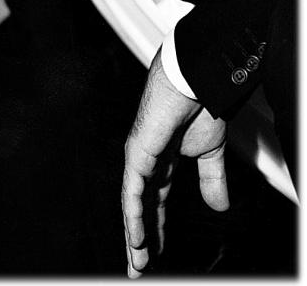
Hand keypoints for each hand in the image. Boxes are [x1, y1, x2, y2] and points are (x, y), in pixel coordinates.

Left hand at [122, 49, 228, 277]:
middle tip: (138, 267)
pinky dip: (134, 216)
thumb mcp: (209, 153)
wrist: (195, 83)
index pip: (155, 201)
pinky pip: (132, 191)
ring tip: (137, 262)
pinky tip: (136, 237)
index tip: (155, 252)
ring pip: (132, 204)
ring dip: (134, 234)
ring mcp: (139, 158)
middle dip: (140, 237)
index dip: (156, 226)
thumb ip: (211, 180)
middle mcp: (146, 161)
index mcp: (162, 160)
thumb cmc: (199, 107)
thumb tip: (218, 208)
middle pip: (140, 207)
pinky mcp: (137, 153)